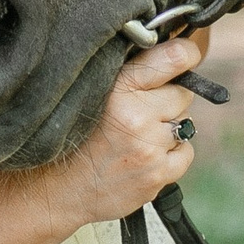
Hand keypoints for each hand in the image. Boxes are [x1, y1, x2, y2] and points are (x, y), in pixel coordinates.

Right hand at [22, 30, 211, 230]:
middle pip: (182, 93)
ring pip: (185, 124)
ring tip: (139, 135)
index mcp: (120, 89)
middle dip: (168, 99)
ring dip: (168, 127)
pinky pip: (186, 152)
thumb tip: (167, 54)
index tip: (187, 55)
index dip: (186, 54)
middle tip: (144, 110)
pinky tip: (147, 154)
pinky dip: (172, 153)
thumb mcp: (91, 93)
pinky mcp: (158, 175)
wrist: (56, 190)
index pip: (175, 58)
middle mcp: (137, 116)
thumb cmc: (72, 138)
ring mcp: (150, 148)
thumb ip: (127, 74)